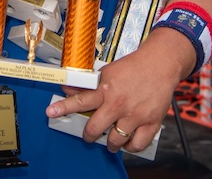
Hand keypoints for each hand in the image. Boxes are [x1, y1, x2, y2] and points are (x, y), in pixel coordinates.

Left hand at [45, 29, 182, 153]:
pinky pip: (137, 144)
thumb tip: (68, 88)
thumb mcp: (108, 71)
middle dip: (89, 135)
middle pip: (95, 128)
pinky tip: (128, 142)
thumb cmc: (134, 66)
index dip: (63, 107)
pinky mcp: (151, 122)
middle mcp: (118, 104)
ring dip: (110, 143)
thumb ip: (89, 83)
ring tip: (110, 141)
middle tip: (90, 135)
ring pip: (115, 140)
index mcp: (106, 89)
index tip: (50, 112)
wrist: (161, 63)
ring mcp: (135, 115)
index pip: (80, 100)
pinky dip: (130, 147)